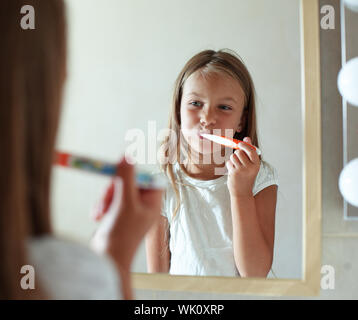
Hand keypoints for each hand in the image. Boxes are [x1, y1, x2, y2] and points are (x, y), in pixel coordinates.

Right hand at [91, 156, 162, 270]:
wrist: (106, 258)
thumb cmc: (121, 234)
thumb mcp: (125, 202)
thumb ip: (126, 178)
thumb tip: (127, 157)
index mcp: (152, 201)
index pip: (146, 177)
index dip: (133, 172)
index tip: (120, 166)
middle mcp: (143, 204)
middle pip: (128, 181)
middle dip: (114, 188)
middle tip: (108, 197)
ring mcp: (129, 209)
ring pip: (116, 189)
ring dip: (105, 198)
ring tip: (101, 212)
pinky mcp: (116, 213)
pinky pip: (108, 199)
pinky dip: (101, 205)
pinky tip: (97, 216)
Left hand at [226, 137, 260, 197]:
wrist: (242, 193)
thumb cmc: (247, 177)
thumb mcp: (251, 165)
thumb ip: (249, 152)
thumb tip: (246, 138)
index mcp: (256, 164)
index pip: (251, 150)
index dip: (244, 145)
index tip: (240, 144)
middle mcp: (250, 167)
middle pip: (239, 152)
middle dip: (237, 154)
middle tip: (238, 160)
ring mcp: (241, 170)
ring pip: (233, 156)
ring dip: (232, 160)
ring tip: (236, 167)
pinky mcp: (234, 172)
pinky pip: (228, 162)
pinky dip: (229, 165)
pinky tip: (233, 172)